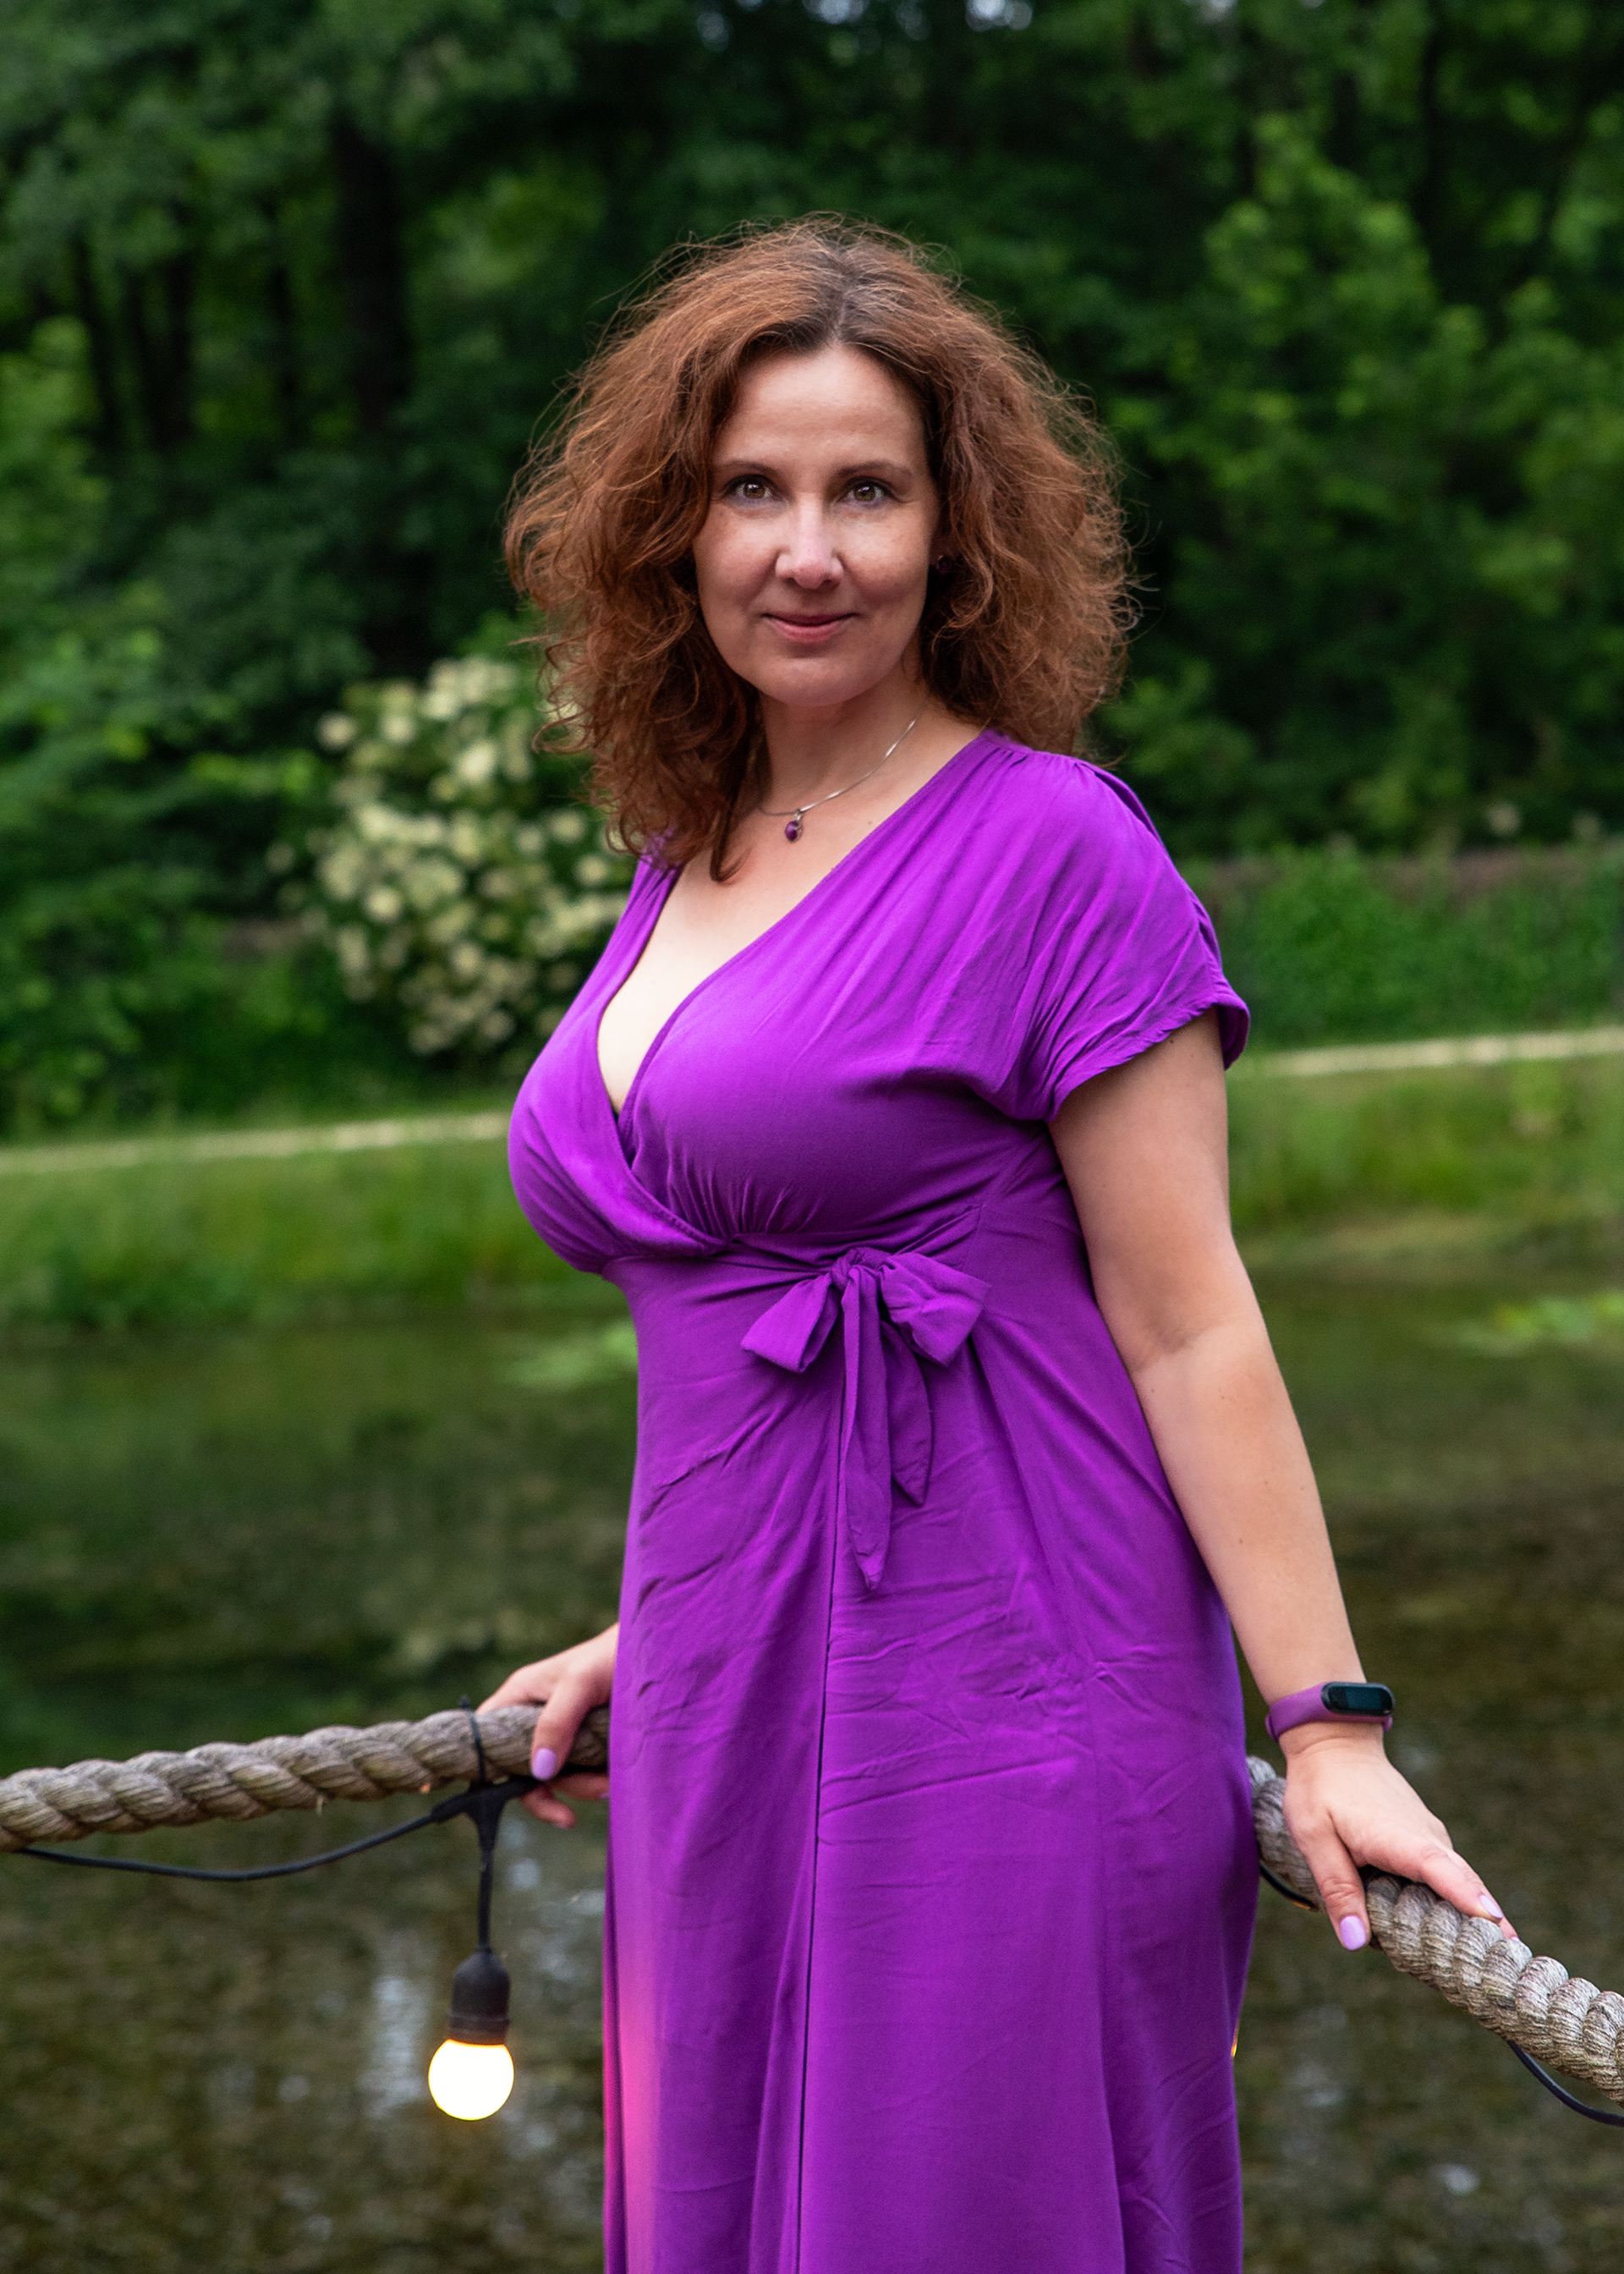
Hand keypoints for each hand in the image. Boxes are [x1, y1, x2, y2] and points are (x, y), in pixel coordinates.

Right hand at [480, 1624, 616, 1828]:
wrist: (656, 1652)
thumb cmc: (610, 1655)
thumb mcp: (579, 1683)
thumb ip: (557, 1723)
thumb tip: (539, 1771)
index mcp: (520, 1696)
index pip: (486, 1738)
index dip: (486, 1769)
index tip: (500, 1798)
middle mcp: (535, 1718)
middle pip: (523, 1769)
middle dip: (550, 1791)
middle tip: (571, 1813)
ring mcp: (561, 1733)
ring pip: (556, 1775)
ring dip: (581, 1787)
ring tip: (609, 1784)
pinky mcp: (587, 1743)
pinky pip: (581, 1772)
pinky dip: (594, 1781)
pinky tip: (612, 1780)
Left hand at [1280, 1723, 1514, 1952]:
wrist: (1335, 1743)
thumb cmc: (1320, 1789)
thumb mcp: (1315, 1838)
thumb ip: (1338, 1888)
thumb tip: (1356, 1942)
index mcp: (1397, 1837)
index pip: (1438, 1869)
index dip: (1466, 1897)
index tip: (1497, 1922)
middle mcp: (1425, 1837)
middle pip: (1465, 1882)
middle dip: (1489, 1923)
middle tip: (1512, 1963)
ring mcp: (1430, 1837)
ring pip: (1461, 1881)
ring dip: (1477, 1917)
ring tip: (1499, 1959)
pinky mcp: (1427, 1840)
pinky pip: (1449, 1875)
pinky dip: (1461, 1901)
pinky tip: (1466, 1932)